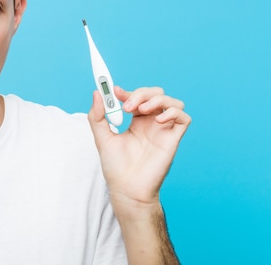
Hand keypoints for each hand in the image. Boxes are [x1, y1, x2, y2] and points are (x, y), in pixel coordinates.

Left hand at [87, 86, 190, 212]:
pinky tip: (157, 120)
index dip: (127, 91)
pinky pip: (184, 119)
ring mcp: (163, 130)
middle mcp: (152, 123)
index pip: (137, 96)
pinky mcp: (173, 139)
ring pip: (173, 102)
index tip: (114, 91)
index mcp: (136, 120)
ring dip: (158, 99)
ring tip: (141, 110)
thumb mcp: (101, 137)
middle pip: (156, 94)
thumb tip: (97, 93)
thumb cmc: (116, 166)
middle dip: (142, 93)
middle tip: (126, 106)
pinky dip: (173, 112)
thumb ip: (97, 116)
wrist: (126, 188)